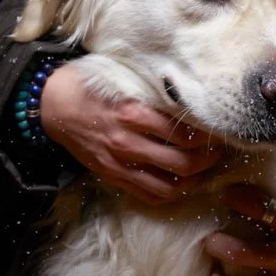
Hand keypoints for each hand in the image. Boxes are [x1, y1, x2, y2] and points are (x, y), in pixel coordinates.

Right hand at [39, 61, 224, 203]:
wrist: (54, 106)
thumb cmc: (93, 86)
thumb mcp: (125, 80)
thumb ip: (156, 92)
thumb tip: (194, 98)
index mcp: (133, 114)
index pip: (183, 132)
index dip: (208, 135)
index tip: (221, 129)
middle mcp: (128, 142)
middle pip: (183, 162)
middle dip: (209, 159)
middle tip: (221, 150)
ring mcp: (120, 164)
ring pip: (169, 184)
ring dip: (195, 180)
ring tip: (208, 169)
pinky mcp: (113, 176)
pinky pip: (148, 195)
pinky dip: (171, 193)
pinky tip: (184, 183)